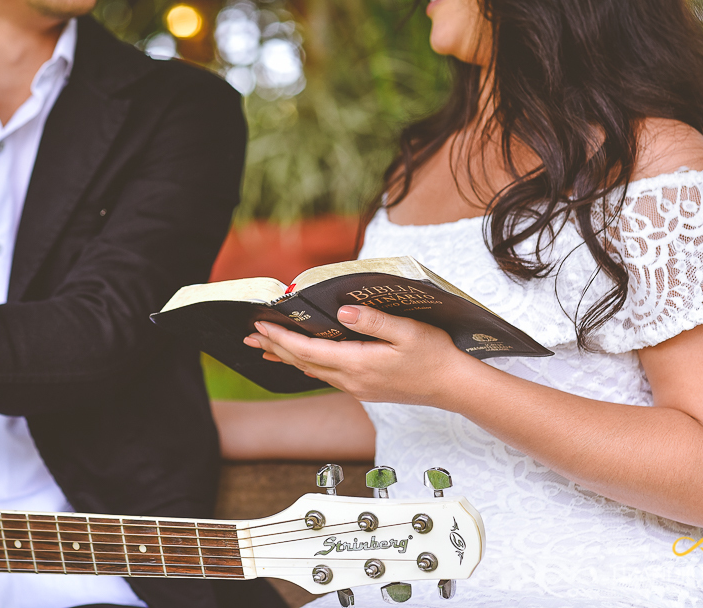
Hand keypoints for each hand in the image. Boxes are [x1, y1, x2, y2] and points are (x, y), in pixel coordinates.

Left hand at [245, 305, 474, 405]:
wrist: (453, 387)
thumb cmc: (434, 355)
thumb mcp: (408, 331)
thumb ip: (374, 321)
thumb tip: (343, 312)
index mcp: (359, 364)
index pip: (309, 350)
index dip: (282, 338)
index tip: (261, 325)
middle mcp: (352, 380)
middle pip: (304, 363)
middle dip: (275, 348)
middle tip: (249, 336)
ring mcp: (357, 388)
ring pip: (312, 371)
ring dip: (287, 357)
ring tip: (264, 348)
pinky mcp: (364, 389)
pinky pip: (327, 377)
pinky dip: (307, 365)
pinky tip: (301, 362)